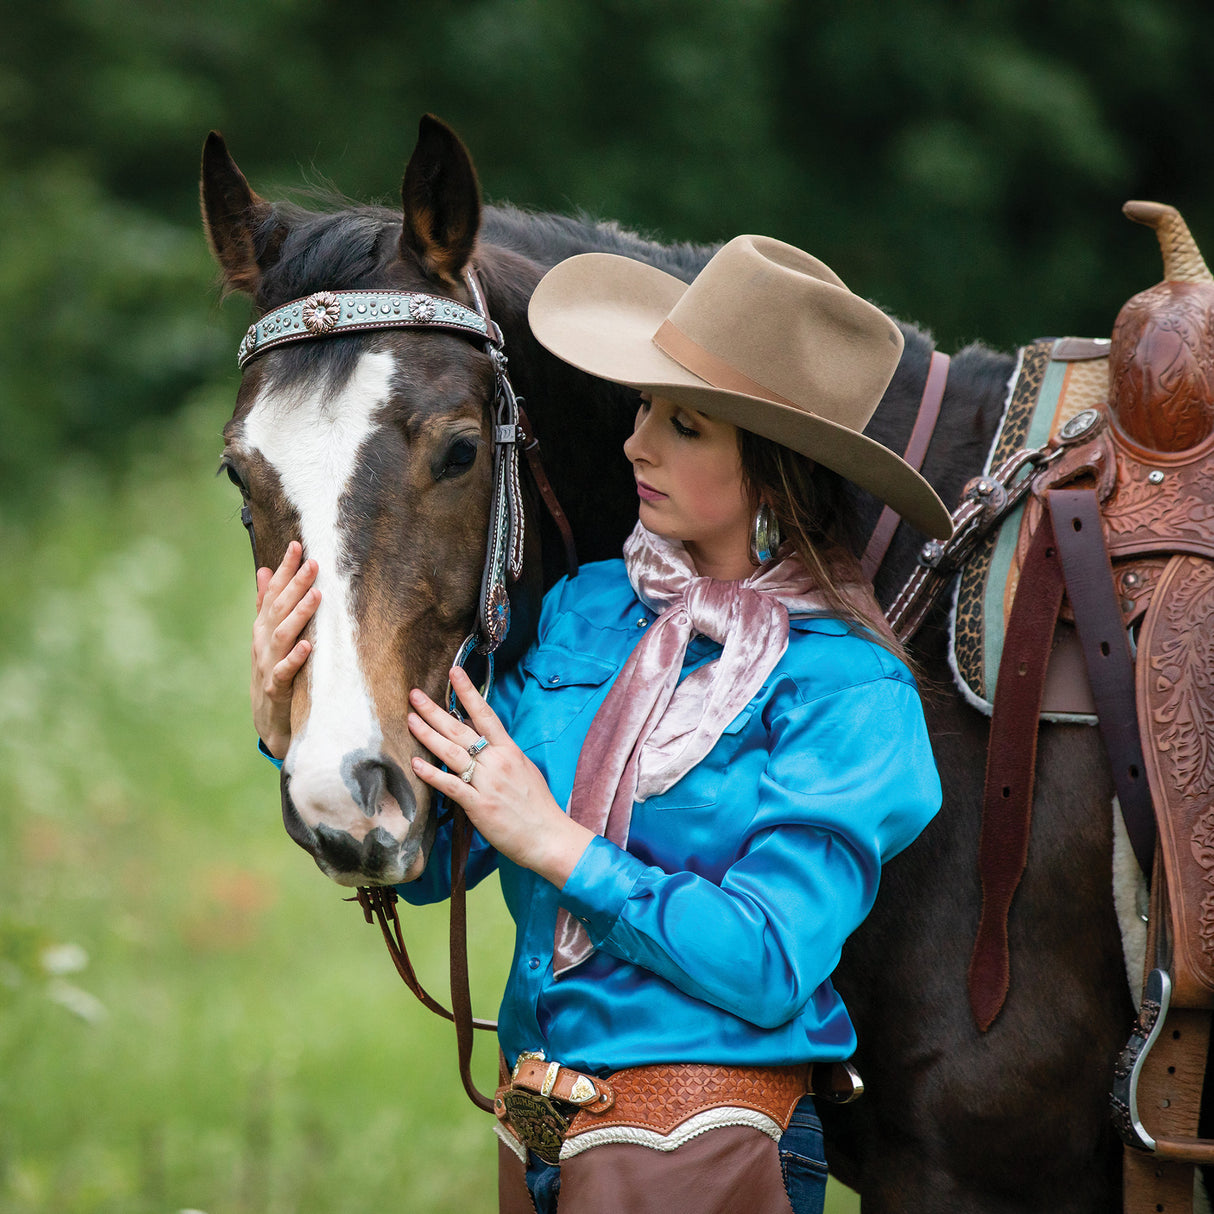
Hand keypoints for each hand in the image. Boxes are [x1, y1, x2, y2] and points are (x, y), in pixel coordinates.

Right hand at [251, 541, 319, 758]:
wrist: (269, 720)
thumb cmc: (273, 672)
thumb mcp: (268, 636)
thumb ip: (267, 605)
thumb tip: (265, 571)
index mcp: (263, 628)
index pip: (273, 593)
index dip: (284, 570)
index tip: (297, 545)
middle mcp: (263, 642)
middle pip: (279, 609)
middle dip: (295, 585)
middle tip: (314, 563)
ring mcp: (268, 664)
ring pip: (282, 635)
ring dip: (299, 615)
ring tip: (316, 595)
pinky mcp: (276, 688)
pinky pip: (285, 671)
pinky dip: (296, 658)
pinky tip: (309, 646)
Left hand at [407, 667, 592, 886]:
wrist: (547, 835)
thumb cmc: (537, 805)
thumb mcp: (524, 769)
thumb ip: (503, 755)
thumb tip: (484, 743)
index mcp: (510, 751)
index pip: (486, 714)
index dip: (468, 692)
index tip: (454, 673)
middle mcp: (497, 762)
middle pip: (461, 730)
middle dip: (435, 710)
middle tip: (414, 696)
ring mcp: (487, 783)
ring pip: (451, 753)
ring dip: (427, 735)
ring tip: (410, 720)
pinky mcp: (478, 805)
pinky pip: (450, 785)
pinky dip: (432, 774)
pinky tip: (415, 763)